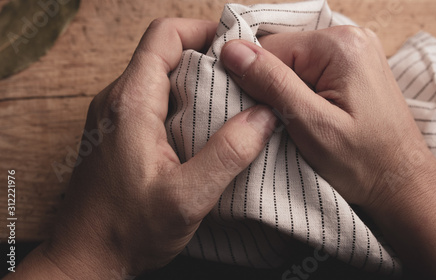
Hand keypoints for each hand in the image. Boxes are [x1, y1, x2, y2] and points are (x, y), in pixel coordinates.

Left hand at [7, 18, 275, 278]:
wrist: (86, 257)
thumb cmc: (127, 230)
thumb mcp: (187, 198)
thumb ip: (228, 154)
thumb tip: (264, 116)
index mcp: (131, 103)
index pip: (164, 36)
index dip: (202, 31)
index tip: (237, 49)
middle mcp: (117, 100)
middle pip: (164, 53)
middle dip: (206, 57)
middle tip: (244, 79)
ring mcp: (114, 115)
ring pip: (159, 75)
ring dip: (195, 81)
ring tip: (232, 102)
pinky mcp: (118, 132)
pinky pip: (153, 99)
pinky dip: (182, 101)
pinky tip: (205, 128)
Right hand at [220, 26, 435, 278]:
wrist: (401, 183)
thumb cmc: (364, 162)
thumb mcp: (311, 125)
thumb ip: (272, 82)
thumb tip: (231, 49)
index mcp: (340, 44)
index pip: (269, 45)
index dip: (253, 78)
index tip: (258, 113)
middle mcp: (350, 36)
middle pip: (282, 50)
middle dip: (270, 83)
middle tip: (278, 120)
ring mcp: (354, 50)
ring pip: (293, 61)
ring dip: (284, 88)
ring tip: (295, 121)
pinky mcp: (354, 66)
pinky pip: (311, 68)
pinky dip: (300, 90)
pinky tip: (306, 114)